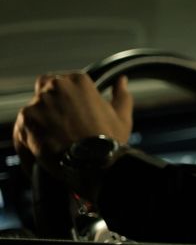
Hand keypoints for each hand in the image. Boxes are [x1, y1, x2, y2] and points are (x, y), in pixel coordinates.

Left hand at [13, 73, 132, 177]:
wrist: (94, 163)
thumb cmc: (110, 141)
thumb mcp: (122, 117)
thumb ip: (122, 95)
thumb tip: (122, 81)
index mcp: (80, 81)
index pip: (65, 81)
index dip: (69, 99)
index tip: (73, 114)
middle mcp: (57, 85)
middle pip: (45, 88)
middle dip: (51, 103)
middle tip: (62, 123)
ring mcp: (40, 101)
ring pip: (34, 107)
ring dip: (41, 120)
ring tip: (54, 139)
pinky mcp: (27, 118)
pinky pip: (24, 124)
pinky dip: (31, 135)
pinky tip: (44, 147)